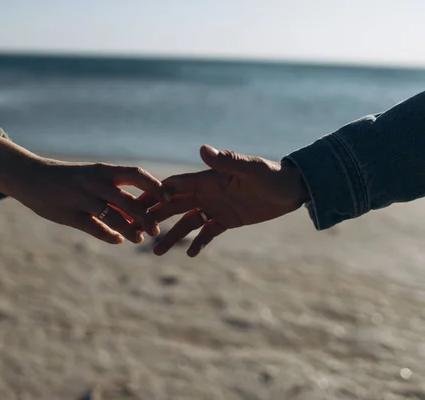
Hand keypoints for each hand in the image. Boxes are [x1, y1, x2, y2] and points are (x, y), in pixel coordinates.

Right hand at [0, 134, 168, 243]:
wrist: (30, 177)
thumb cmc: (69, 177)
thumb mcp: (92, 177)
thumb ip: (114, 191)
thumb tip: (139, 209)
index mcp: (103, 170)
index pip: (137, 175)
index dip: (155, 187)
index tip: (169, 199)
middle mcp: (94, 183)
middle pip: (129, 201)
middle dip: (146, 217)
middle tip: (156, 230)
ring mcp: (81, 199)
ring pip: (113, 217)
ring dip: (130, 230)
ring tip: (140, 239)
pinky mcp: (69, 215)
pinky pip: (95, 229)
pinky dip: (109, 236)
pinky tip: (118, 240)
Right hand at [147, 145, 308, 255]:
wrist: (290, 190)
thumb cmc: (271, 175)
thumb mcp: (250, 169)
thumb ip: (226, 161)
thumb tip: (203, 149)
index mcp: (207, 180)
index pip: (173, 186)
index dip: (153, 194)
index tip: (134, 204)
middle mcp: (206, 193)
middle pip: (173, 205)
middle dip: (154, 216)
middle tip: (135, 230)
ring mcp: (215, 207)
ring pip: (186, 223)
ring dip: (172, 236)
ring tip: (156, 252)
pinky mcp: (227, 220)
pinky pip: (207, 233)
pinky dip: (198, 242)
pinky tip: (190, 254)